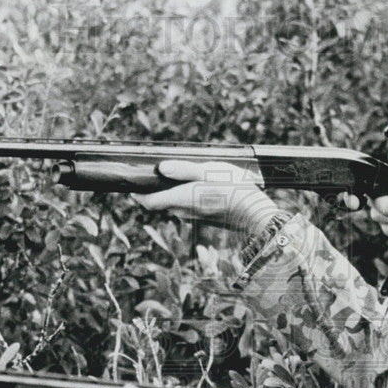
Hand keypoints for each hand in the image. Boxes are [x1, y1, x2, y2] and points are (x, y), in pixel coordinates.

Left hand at [132, 160, 279, 232]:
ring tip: (180, 177)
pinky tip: (199, 187)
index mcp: (181, 199)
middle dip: (156, 191)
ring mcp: (195, 218)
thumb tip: (161, 168)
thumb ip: (184, 170)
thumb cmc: (233, 189)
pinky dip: (187, 198)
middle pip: (161, 203)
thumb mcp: (209, 171)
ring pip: (176, 205)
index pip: (148, 202)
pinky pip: (189, 208)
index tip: (132, 185)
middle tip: (155, 175)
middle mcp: (184, 212)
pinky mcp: (205, 219)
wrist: (255, 213)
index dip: (138, 194)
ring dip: (173, 193)